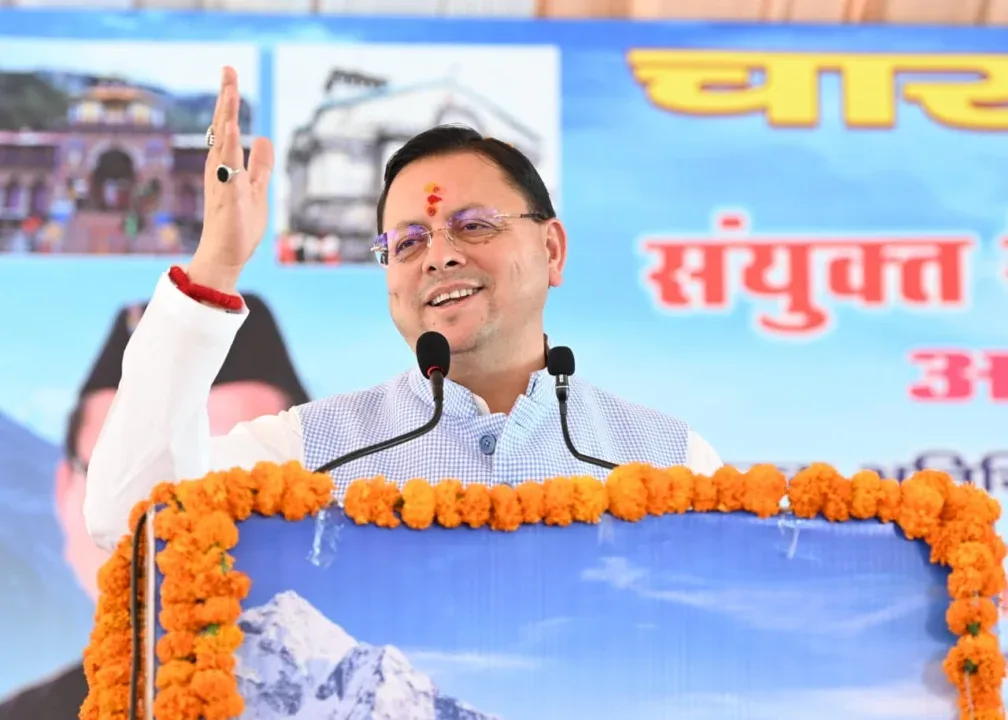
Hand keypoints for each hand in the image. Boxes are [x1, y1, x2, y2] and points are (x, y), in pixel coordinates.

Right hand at [188, 66, 273, 292]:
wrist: (225, 256)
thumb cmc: (238, 225)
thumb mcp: (257, 187)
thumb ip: (261, 164)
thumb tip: (265, 138)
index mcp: (225, 164)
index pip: (226, 126)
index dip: (228, 101)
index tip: (230, 74)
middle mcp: (219, 168)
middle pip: (222, 127)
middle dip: (225, 98)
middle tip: (228, 68)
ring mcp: (223, 182)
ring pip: (224, 143)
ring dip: (227, 116)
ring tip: (230, 91)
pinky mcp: (229, 198)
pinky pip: (229, 169)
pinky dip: (231, 148)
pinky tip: (233, 130)